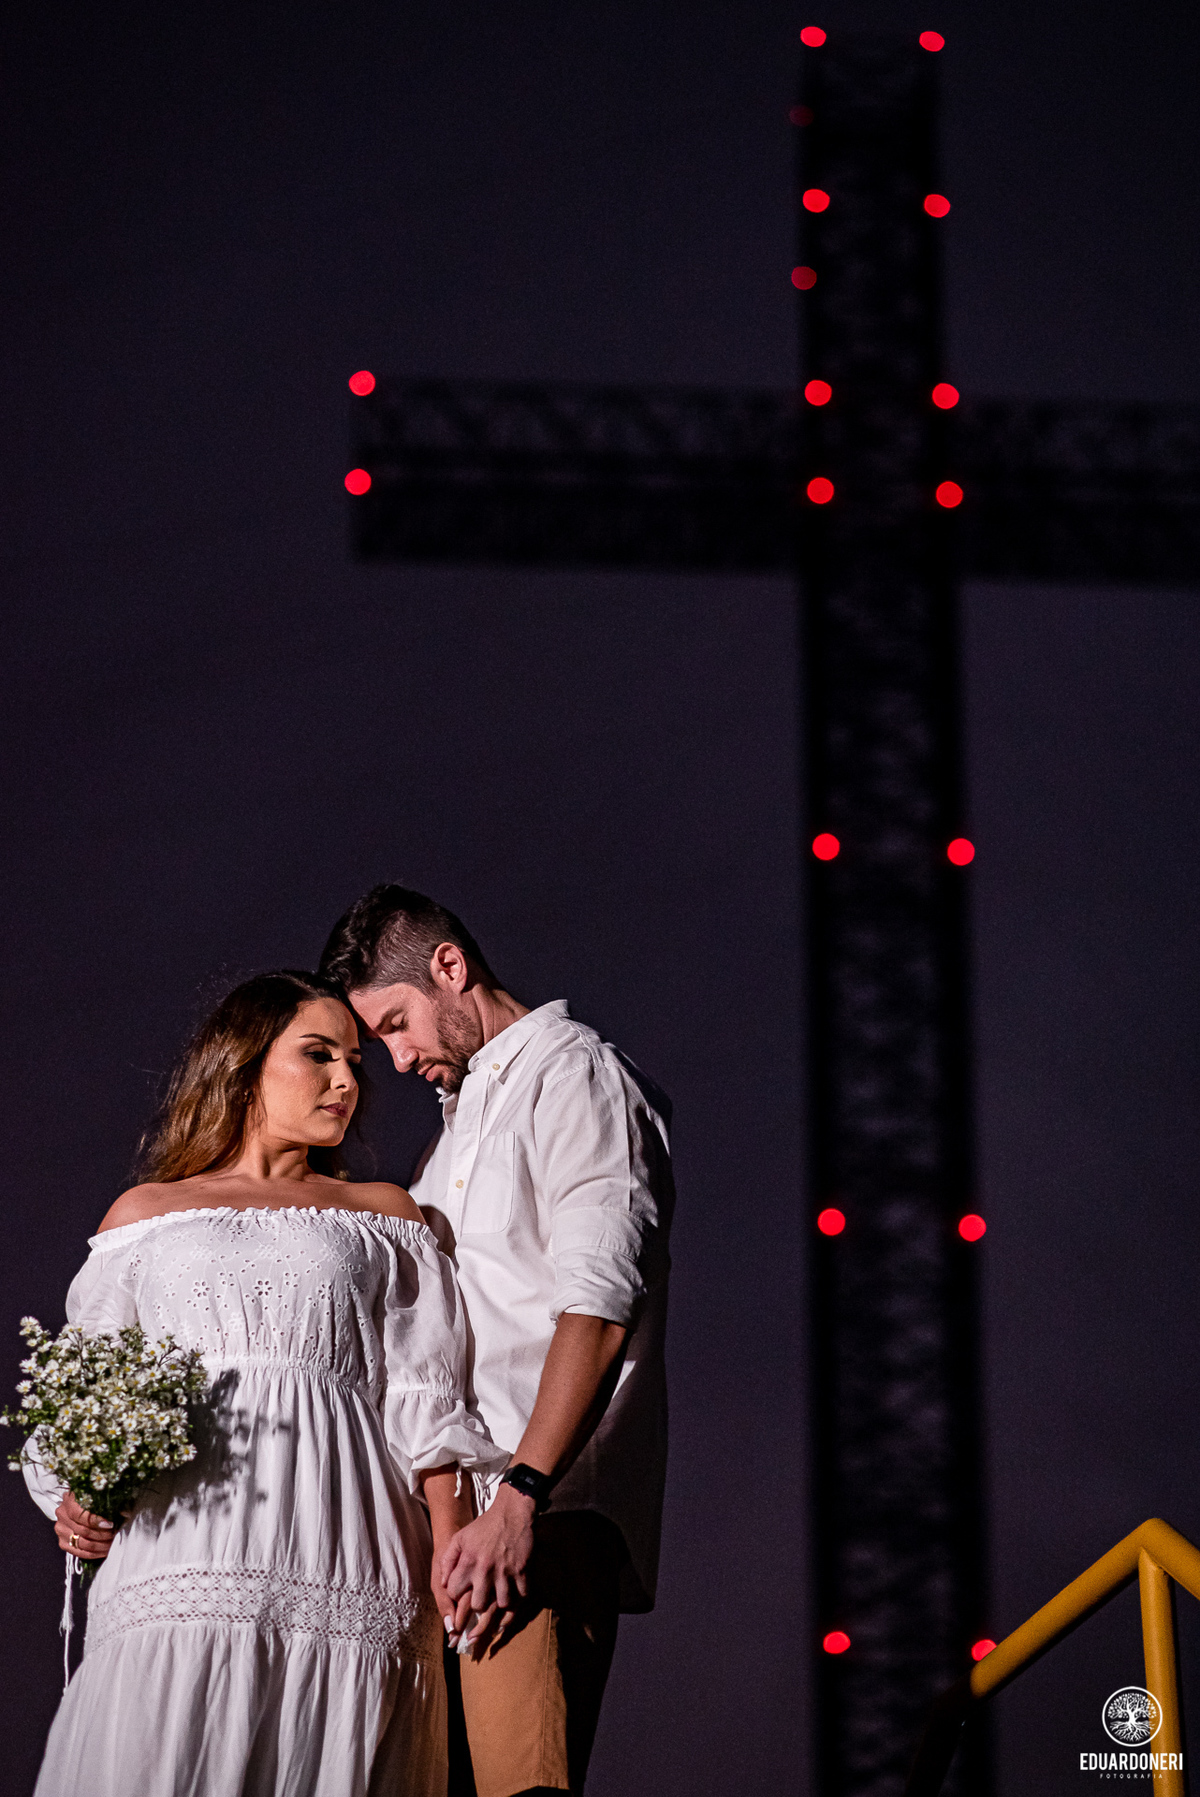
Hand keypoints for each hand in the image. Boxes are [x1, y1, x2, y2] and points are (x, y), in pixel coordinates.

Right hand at [54, 1493, 113, 1559]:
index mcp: (70, 1499)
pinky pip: (78, 1552)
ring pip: (82, 1543)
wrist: (78, 1504)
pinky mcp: (62, 1542)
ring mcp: (61, 1529)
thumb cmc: (93, 1498)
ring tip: (112, 1543)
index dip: (96, 1521)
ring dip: (100, 1545)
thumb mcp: (100, 1494)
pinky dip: (93, 1553)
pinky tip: (104, 1551)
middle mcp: (62, 1515)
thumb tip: (125, 1514)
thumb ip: (111, 1501)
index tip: (111, 1524)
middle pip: (83, 1530)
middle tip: (115, 1535)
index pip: (80, 1514)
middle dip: (102, 1535)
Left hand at [440, 1483, 536, 1657]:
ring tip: (490, 1628)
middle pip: (476, 1605)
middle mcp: (485, 1570)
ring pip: (500, 1606)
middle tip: (471, 1623)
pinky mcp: (522, 1572)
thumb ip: (448, 1560)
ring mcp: (505, 1572)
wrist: (511, 1512)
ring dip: (496, 1615)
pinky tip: (508, 1620)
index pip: (453, 1592)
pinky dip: (515, 1611)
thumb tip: (442, 1582)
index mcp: (467, 1562)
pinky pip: (520, 1598)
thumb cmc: (483, 1526)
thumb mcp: (459, 1538)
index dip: (452, 1601)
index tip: (454, 1607)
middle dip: (474, 1613)